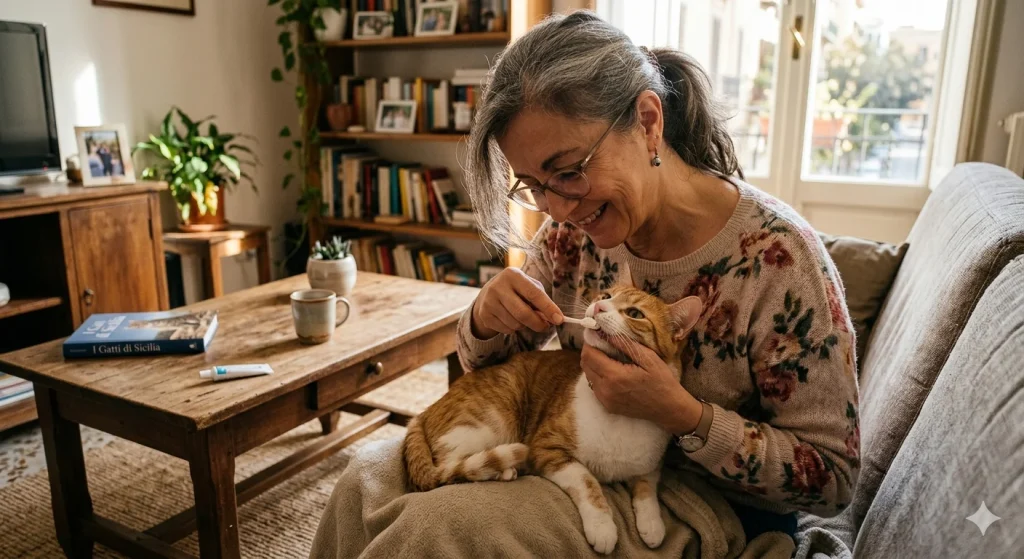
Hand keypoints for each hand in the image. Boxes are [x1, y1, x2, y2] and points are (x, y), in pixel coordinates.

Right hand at [470, 268, 562, 338]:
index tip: (559, 320)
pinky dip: (513, 329)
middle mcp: (498, 286)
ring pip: (515, 324)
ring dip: (525, 325)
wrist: (488, 293)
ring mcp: (489, 301)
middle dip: (538, 323)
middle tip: (546, 326)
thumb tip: (553, 319)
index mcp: (513, 275)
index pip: (534, 294)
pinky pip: (506, 330)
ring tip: (523, 317)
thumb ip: (541, 300)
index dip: (548, 308)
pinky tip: (510, 319)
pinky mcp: (484, 315)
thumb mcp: (528, 287)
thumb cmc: (517, 290)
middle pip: (523, 313)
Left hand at [580, 337, 702, 433]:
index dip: (591, 342)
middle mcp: (604, 389)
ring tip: (609, 357)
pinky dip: (599, 376)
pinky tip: (613, 372)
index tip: (598, 334)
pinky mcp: (607, 406)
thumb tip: (607, 333)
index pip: (589, 355)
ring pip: (588, 375)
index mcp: (614, 376)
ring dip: (594, 364)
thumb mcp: (648, 358)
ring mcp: (604, 400)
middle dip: (591, 351)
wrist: (669, 409)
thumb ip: (625, 345)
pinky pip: (595, 386)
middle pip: (585, 364)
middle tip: (603, 343)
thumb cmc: (662, 381)